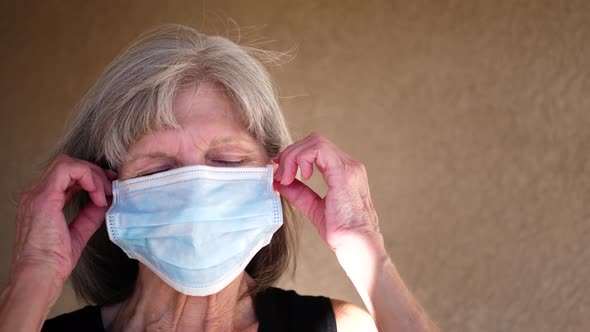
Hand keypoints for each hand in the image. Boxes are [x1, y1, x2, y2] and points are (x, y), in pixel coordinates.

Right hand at [10, 155, 114, 295]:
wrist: (40, 275)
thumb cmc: (54, 261)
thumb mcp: (79, 232)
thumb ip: (90, 215)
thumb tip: (106, 202)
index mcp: (44, 202)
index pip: (68, 177)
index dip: (92, 178)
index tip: (109, 189)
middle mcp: (37, 195)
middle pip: (69, 166)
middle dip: (95, 173)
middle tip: (111, 188)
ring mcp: (38, 194)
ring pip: (67, 163)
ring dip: (93, 175)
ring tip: (105, 193)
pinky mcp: (43, 198)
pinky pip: (67, 170)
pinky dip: (88, 178)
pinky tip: (98, 196)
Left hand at [273, 133, 381, 251]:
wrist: (357, 246)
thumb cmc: (342, 233)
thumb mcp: (314, 208)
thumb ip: (299, 193)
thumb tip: (280, 182)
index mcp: (345, 172)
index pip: (317, 149)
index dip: (295, 156)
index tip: (281, 172)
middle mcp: (349, 165)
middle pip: (314, 141)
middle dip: (291, 154)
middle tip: (280, 175)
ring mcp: (348, 167)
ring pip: (315, 141)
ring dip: (293, 156)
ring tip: (287, 177)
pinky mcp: (343, 173)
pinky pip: (318, 149)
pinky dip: (301, 158)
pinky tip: (298, 177)